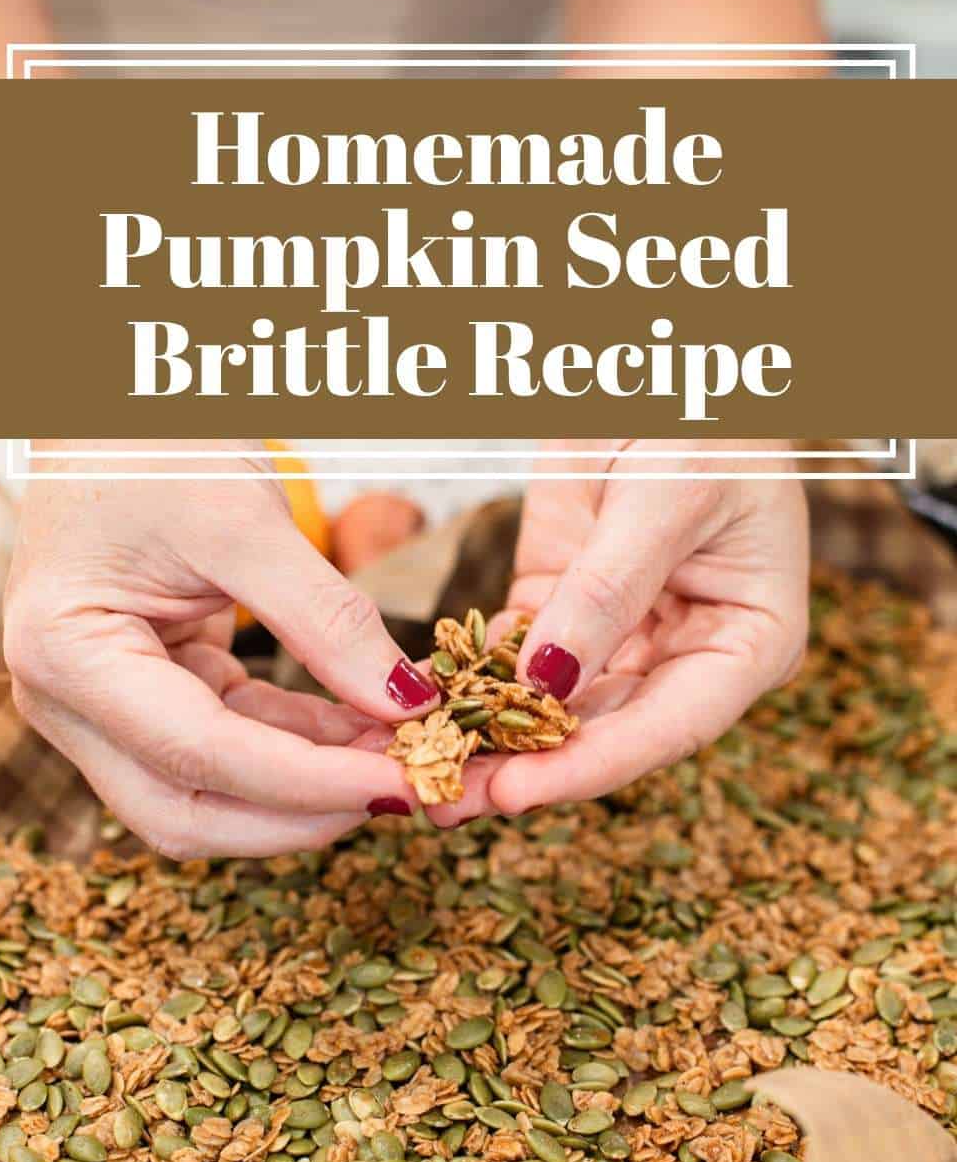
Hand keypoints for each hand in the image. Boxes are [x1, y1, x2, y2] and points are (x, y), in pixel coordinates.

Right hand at [4, 444, 437, 857]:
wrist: (112, 413)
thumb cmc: (152, 443)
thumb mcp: (243, 519)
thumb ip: (326, 618)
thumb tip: (408, 705)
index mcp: (68, 653)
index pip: (198, 754)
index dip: (309, 783)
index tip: (405, 782)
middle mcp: (70, 700)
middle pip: (189, 810)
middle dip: (303, 814)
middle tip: (406, 791)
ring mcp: (107, 705)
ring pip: (213, 792)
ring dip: (311, 786)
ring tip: (404, 756)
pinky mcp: (152, 694)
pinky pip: (233, 747)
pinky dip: (301, 746)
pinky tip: (371, 731)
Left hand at [428, 440, 808, 821]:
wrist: (656, 364)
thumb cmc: (703, 419)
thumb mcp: (670, 493)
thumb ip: (609, 589)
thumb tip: (546, 683)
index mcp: (749, 643)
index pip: (669, 725)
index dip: (594, 766)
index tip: (520, 792)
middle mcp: (685, 656)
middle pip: (603, 733)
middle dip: (525, 768)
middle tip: (447, 798)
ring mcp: (617, 638)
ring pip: (549, 712)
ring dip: (486, 743)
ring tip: (419, 772)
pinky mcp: (558, 610)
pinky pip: (508, 661)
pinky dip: (462, 687)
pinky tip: (412, 715)